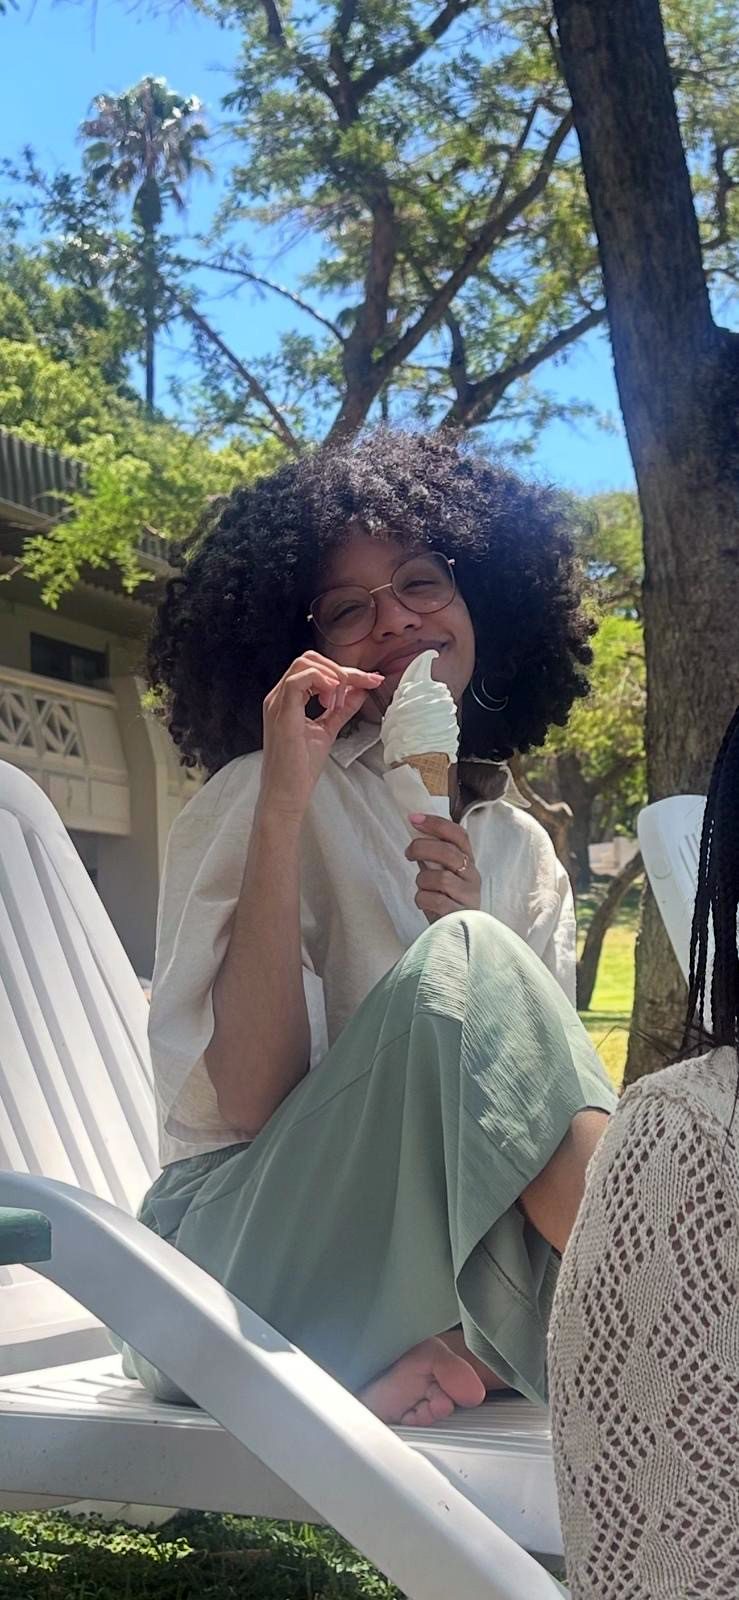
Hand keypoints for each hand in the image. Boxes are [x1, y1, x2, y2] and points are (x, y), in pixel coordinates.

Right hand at [260, 651, 383, 823]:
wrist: (286, 793)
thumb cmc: (300, 768)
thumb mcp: (328, 730)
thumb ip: (342, 710)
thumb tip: (360, 691)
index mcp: (287, 700)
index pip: (313, 669)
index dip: (344, 671)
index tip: (369, 680)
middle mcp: (279, 697)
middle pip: (308, 660)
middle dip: (339, 669)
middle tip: (360, 684)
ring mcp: (277, 703)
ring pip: (304, 664)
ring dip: (333, 675)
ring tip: (342, 698)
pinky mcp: (282, 712)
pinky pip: (298, 680)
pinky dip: (321, 681)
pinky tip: (334, 696)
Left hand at [406, 814, 481, 922]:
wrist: (458, 934)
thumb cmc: (446, 900)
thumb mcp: (442, 874)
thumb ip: (433, 856)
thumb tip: (415, 831)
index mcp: (468, 861)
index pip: (458, 835)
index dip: (436, 824)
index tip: (414, 818)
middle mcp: (472, 876)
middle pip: (448, 852)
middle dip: (422, 848)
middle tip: (408, 853)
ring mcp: (468, 896)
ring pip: (440, 878)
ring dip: (422, 881)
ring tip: (422, 888)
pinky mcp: (460, 914)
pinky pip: (435, 899)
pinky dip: (422, 899)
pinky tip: (424, 902)